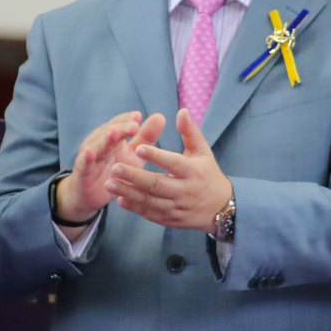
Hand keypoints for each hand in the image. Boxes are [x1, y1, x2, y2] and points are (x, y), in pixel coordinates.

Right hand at [58, 111, 157, 224]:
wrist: (93, 194)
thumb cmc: (117, 169)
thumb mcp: (134, 154)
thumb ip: (146, 136)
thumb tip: (160, 116)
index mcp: (113, 138)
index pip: (119, 124)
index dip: (127, 120)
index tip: (138, 116)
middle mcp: (100, 144)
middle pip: (109, 133)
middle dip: (121, 127)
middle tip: (134, 125)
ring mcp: (90, 157)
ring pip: (97, 145)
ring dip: (105, 139)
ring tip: (114, 132)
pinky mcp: (82, 173)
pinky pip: (83, 164)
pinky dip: (86, 158)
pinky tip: (90, 152)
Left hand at [108, 110, 232, 233]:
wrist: (221, 207)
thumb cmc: (208, 174)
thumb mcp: (203, 152)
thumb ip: (190, 132)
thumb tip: (182, 111)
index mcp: (194, 172)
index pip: (173, 163)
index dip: (156, 156)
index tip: (138, 146)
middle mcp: (185, 190)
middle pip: (157, 184)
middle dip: (134, 176)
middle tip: (114, 167)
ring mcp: (177, 207)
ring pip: (149, 201)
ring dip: (128, 192)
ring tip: (109, 183)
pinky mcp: (171, 219)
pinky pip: (150, 214)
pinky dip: (135, 207)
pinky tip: (120, 200)